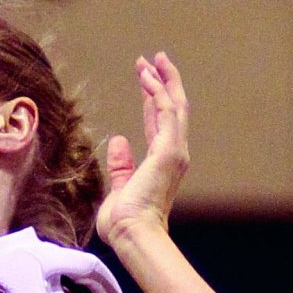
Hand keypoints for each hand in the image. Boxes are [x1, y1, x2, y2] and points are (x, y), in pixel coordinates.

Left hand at [96, 51, 189, 251]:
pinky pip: (167, 112)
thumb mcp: (120, 187)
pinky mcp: (170, 150)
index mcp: (161, 163)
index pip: (158, 123)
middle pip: (172, 109)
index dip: (152, 100)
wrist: (133, 233)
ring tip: (151, 60)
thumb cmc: (125, 221)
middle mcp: (173, 154)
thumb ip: (121, 165)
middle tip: (155, 59)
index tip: (145, 80)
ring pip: (173, 106)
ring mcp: (174, 152)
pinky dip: (158, 92)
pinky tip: (148, 76)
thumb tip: (118, 141)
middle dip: (164, 82)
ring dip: (162, 81)